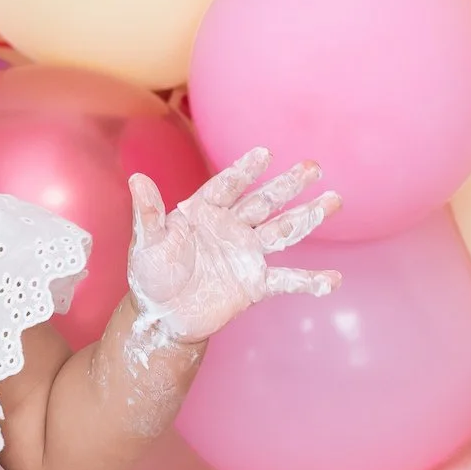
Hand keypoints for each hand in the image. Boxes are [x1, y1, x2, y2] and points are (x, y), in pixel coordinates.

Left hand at [127, 146, 340, 345]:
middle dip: (288, 185)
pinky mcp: (254, 283)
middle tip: (313, 167)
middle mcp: (230, 227)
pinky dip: (309, 281)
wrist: (162, 315)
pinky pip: (285, 280)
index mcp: (203, 211)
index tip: (264, 154)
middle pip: (264, 201)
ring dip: (307, 218)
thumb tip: (136, 178)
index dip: (245, 171)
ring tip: (333, 201)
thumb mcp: (146, 243)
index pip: (228, 185)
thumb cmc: (150, 274)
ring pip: (282, 231)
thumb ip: (148, 213)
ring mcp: (246, 253)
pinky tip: (332, 280)